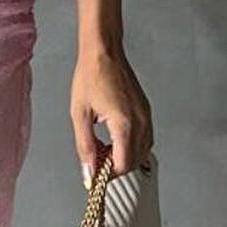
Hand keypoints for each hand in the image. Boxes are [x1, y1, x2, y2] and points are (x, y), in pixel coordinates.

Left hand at [70, 46, 153, 183]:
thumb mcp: (80, 114)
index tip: (96, 172)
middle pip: (135, 161)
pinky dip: (132, 146)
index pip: (123, 164)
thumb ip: (85, 146)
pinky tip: (115, 138)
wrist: (104, 52)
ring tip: (104, 147)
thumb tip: (89, 170)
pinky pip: (145, 138)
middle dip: (116, 166)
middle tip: (97, 159)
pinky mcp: (146, 112)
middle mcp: (140, 122)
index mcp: (124, 124)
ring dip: (125, 156)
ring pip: (143, 151)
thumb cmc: (91, 77)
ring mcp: (146, 116)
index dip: (109, 174)